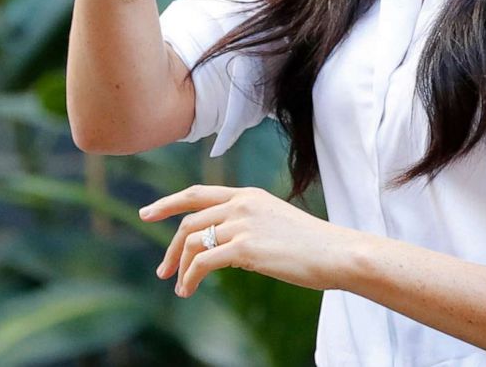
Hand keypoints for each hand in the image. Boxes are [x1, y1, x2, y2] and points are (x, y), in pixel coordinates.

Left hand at [139, 184, 354, 296]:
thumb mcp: (274, 223)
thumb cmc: (312, 245)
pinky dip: (190, 277)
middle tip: (162, 270)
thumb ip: (246, 225)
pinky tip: (188, 290)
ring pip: (193, 243)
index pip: (197, 194)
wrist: (337, 253)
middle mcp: (241, 204)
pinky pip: (203, 262)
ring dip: (180, 268)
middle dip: (170, 248)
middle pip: (189, 222)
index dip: (169, 203)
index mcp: (248, 194)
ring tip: (180, 287)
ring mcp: (242, 224)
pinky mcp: (245, 248)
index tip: (147, 213)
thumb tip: (220, 247)